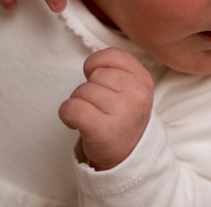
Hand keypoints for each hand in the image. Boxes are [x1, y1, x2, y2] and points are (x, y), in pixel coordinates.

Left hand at [59, 48, 154, 170]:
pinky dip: (67, 114)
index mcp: (143, 80)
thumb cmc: (122, 116)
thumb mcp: (132, 88)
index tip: (101, 82)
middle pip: (95, 75)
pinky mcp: (102, 129)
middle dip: (90, 88)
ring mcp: (121, 112)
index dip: (97, 66)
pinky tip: (77, 123)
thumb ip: (117, 69)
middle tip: (100, 106)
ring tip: (93, 116)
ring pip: (81, 91)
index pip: (111, 55)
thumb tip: (90, 64)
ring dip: (79, 103)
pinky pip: (71, 108)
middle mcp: (136, 94)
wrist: (126, 155)